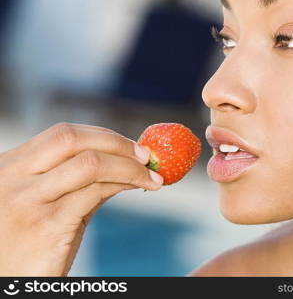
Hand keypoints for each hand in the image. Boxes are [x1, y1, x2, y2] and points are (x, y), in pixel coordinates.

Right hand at [0, 123, 163, 275]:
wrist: (10, 285)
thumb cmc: (29, 247)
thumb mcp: (47, 205)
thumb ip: (79, 183)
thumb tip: (124, 164)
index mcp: (11, 167)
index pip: (62, 134)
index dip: (103, 136)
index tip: (131, 146)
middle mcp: (12, 178)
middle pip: (71, 138)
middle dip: (117, 143)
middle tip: (146, 156)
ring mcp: (26, 201)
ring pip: (89, 164)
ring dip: (130, 167)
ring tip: (153, 177)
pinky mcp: (45, 226)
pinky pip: (94, 193)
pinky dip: (124, 184)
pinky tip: (140, 188)